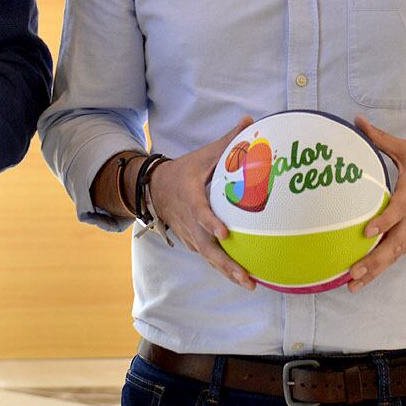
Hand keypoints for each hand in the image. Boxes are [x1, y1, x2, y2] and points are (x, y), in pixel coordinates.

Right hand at [146, 117, 255, 289]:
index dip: (211, 223)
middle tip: (247, 277)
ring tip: (250, 283)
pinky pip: (209, 258)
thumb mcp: (203, 155)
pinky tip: (243, 278)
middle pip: (206, 247)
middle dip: (227, 264)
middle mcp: (189, 221)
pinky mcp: (193, 243)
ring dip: (227, 272)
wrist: (155, 190)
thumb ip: (227, 141)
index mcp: (191, 197)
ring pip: (209, 257)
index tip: (225, 233)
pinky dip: (224, 269)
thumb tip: (249, 121)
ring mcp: (189, 235)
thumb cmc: (185, 171)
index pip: (201, 212)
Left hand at [346, 117, 405, 292]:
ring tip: (354, 284)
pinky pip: (401, 253)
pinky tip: (366, 277)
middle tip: (353, 272)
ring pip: (397, 254)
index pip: (398, 210)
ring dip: (376, 270)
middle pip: (396, 243)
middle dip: (374, 260)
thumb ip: (381, 138)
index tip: (366, 231)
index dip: (384, 222)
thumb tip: (357, 120)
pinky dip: (385, 266)